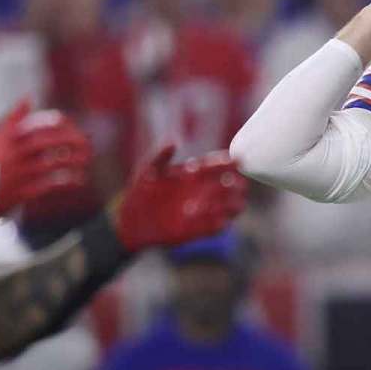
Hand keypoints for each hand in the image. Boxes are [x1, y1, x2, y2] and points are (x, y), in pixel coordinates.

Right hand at [0, 101, 91, 220]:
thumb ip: (12, 120)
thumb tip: (27, 98)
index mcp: (5, 139)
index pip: (34, 124)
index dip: (54, 122)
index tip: (67, 122)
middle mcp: (12, 154)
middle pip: (46, 142)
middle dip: (70, 140)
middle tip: (86, 141)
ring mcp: (18, 174)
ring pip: (51, 164)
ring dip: (73, 160)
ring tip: (86, 159)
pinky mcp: (22, 193)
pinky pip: (49, 185)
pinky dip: (67, 182)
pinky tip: (79, 180)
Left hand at [111, 146, 247, 252]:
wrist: (133, 220)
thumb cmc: (141, 191)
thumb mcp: (147, 170)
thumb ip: (160, 155)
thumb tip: (174, 141)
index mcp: (194, 173)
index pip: (216, 165)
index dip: (227, 162)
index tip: (236, 160)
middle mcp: (204, 190)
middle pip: (230, 185)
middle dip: (236, 184)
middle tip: (237, 184)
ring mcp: (205, 209)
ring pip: (231, 206)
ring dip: (233, 204)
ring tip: (230, 204)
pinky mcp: (201, 229)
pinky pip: (218, 227)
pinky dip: (221, 223)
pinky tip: (217, 220)